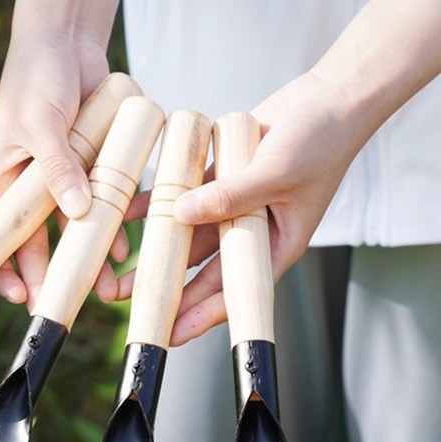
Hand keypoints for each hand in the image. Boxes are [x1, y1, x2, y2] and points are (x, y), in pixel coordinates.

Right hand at [0, 31, 128, 307]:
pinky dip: (109, 227)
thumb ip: (58, 167)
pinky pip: (96, 208)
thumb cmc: (36, 75)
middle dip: (53, 276)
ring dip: (87, 259)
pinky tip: (122, 249)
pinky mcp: (86, 172)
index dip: (5, 270)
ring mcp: (57, 183)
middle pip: (36, 245)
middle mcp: (26, 189)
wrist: (67, 42)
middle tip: (69, 305)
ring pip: (70, 233)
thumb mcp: (41, 122)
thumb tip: (78, 212)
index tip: (22, 296)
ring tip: (106, 288)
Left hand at [121, 69, 360, 344]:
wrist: (330, 98)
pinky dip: (156, 203)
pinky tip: (128, 216)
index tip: (170, 336)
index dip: (201, 316)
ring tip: (119, 276)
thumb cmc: (320, 141)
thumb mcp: (276, 172)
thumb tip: (180, 213)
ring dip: (154, 254)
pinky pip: (181, 197)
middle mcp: (249, 235)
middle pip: (202, 274)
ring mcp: (231, 209)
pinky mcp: (218, 182)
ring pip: (186, 240)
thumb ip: (231, 195)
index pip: (233, 293)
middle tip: (131, 308)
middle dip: (168, 293)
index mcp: (274, 248)